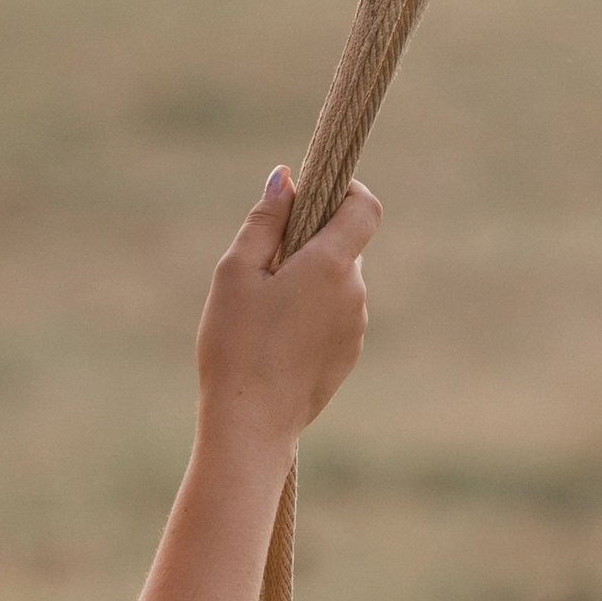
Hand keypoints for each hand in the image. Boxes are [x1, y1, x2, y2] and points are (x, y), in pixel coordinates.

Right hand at [195, 166, 380, 455]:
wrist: (251, 422)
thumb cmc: (236, 343)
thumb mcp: (236, 272)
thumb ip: (265, 221)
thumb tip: (286, 178)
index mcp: (331, 265)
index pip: (365, 208)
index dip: (346, 191)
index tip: (316, 192)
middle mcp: (355, 293)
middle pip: (345, 247)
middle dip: (312, 242)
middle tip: (264, 263)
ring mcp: (355, 327)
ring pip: (338, 283)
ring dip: (310, 280)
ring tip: (263, 309)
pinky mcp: (347, 355)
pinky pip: (335, 316)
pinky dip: (312, 312)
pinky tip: (275, 338)